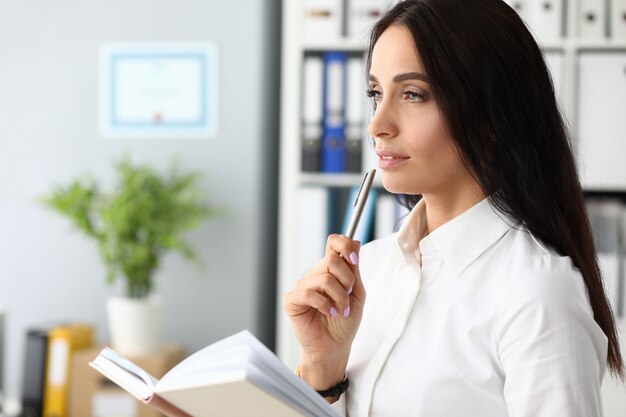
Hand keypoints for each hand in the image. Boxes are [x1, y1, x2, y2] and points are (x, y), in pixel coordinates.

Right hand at [283, 234, 365, 389]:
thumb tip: (356, 242)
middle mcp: (315, 274)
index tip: (355, 260)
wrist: (335, 347)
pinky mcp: (292, 300)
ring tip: (340, 310)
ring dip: (339, 297)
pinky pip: (308, 292)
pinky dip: (323, 303)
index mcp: (331, 270)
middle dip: (347, 282)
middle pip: (331, 261)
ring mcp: (302, 286)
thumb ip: (354, 270)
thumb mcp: (357, 293)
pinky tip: (328, 312)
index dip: (345, 245)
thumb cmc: (345, 322)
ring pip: (323, 278)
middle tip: (348, 298)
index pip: (333, 243)